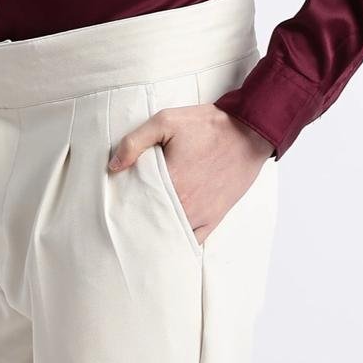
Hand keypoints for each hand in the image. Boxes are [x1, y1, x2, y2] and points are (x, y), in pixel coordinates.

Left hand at [107, 103, 273, 243]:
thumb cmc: (208, 126)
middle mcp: (184, 204)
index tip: (114, 200)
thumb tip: (114, 166)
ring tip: (141, 227)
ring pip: (168, 234)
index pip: (135, 202)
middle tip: (123, 216)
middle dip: (135, 220)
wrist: (249, 132)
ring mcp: (200, 215)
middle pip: (149, 222)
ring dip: (154, 232)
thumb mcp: (167, 121)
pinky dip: (177, 241)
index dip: (122, 202)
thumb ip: (136, 142)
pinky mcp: (214, 218)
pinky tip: (166, 238)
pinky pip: (192, 241)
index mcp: (170, 181)